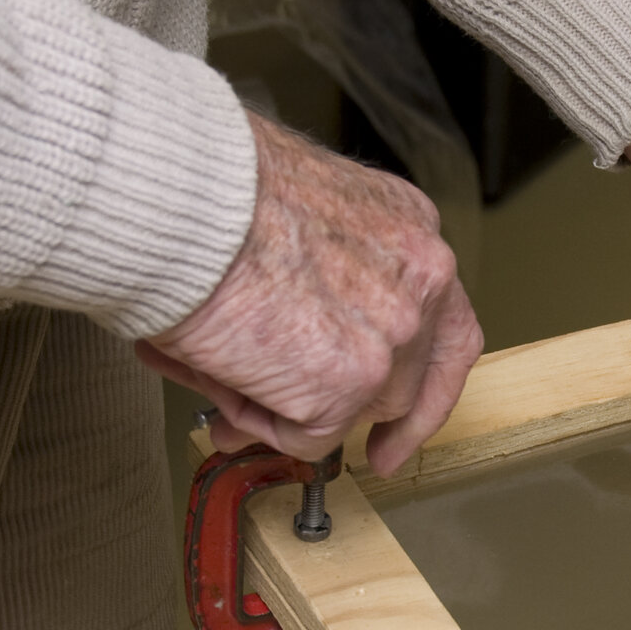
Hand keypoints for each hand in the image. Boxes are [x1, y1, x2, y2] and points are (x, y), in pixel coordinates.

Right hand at [136, 113, 481, 471]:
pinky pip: (307, 436)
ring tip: (220, 367)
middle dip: (355, 415)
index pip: (442, 325)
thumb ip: (322, 281)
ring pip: (354, 412)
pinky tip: (222, 373)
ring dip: (287, 405)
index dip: (422, 383)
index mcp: (409, 231)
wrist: (187, 202)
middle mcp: (420, 281)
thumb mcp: (304, 212)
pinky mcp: (350, 385)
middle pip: (408, 382)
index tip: (397, 424)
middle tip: (301, 431)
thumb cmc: (216, 193)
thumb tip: (295, 348)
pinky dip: (257, 418)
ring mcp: (392, 338)